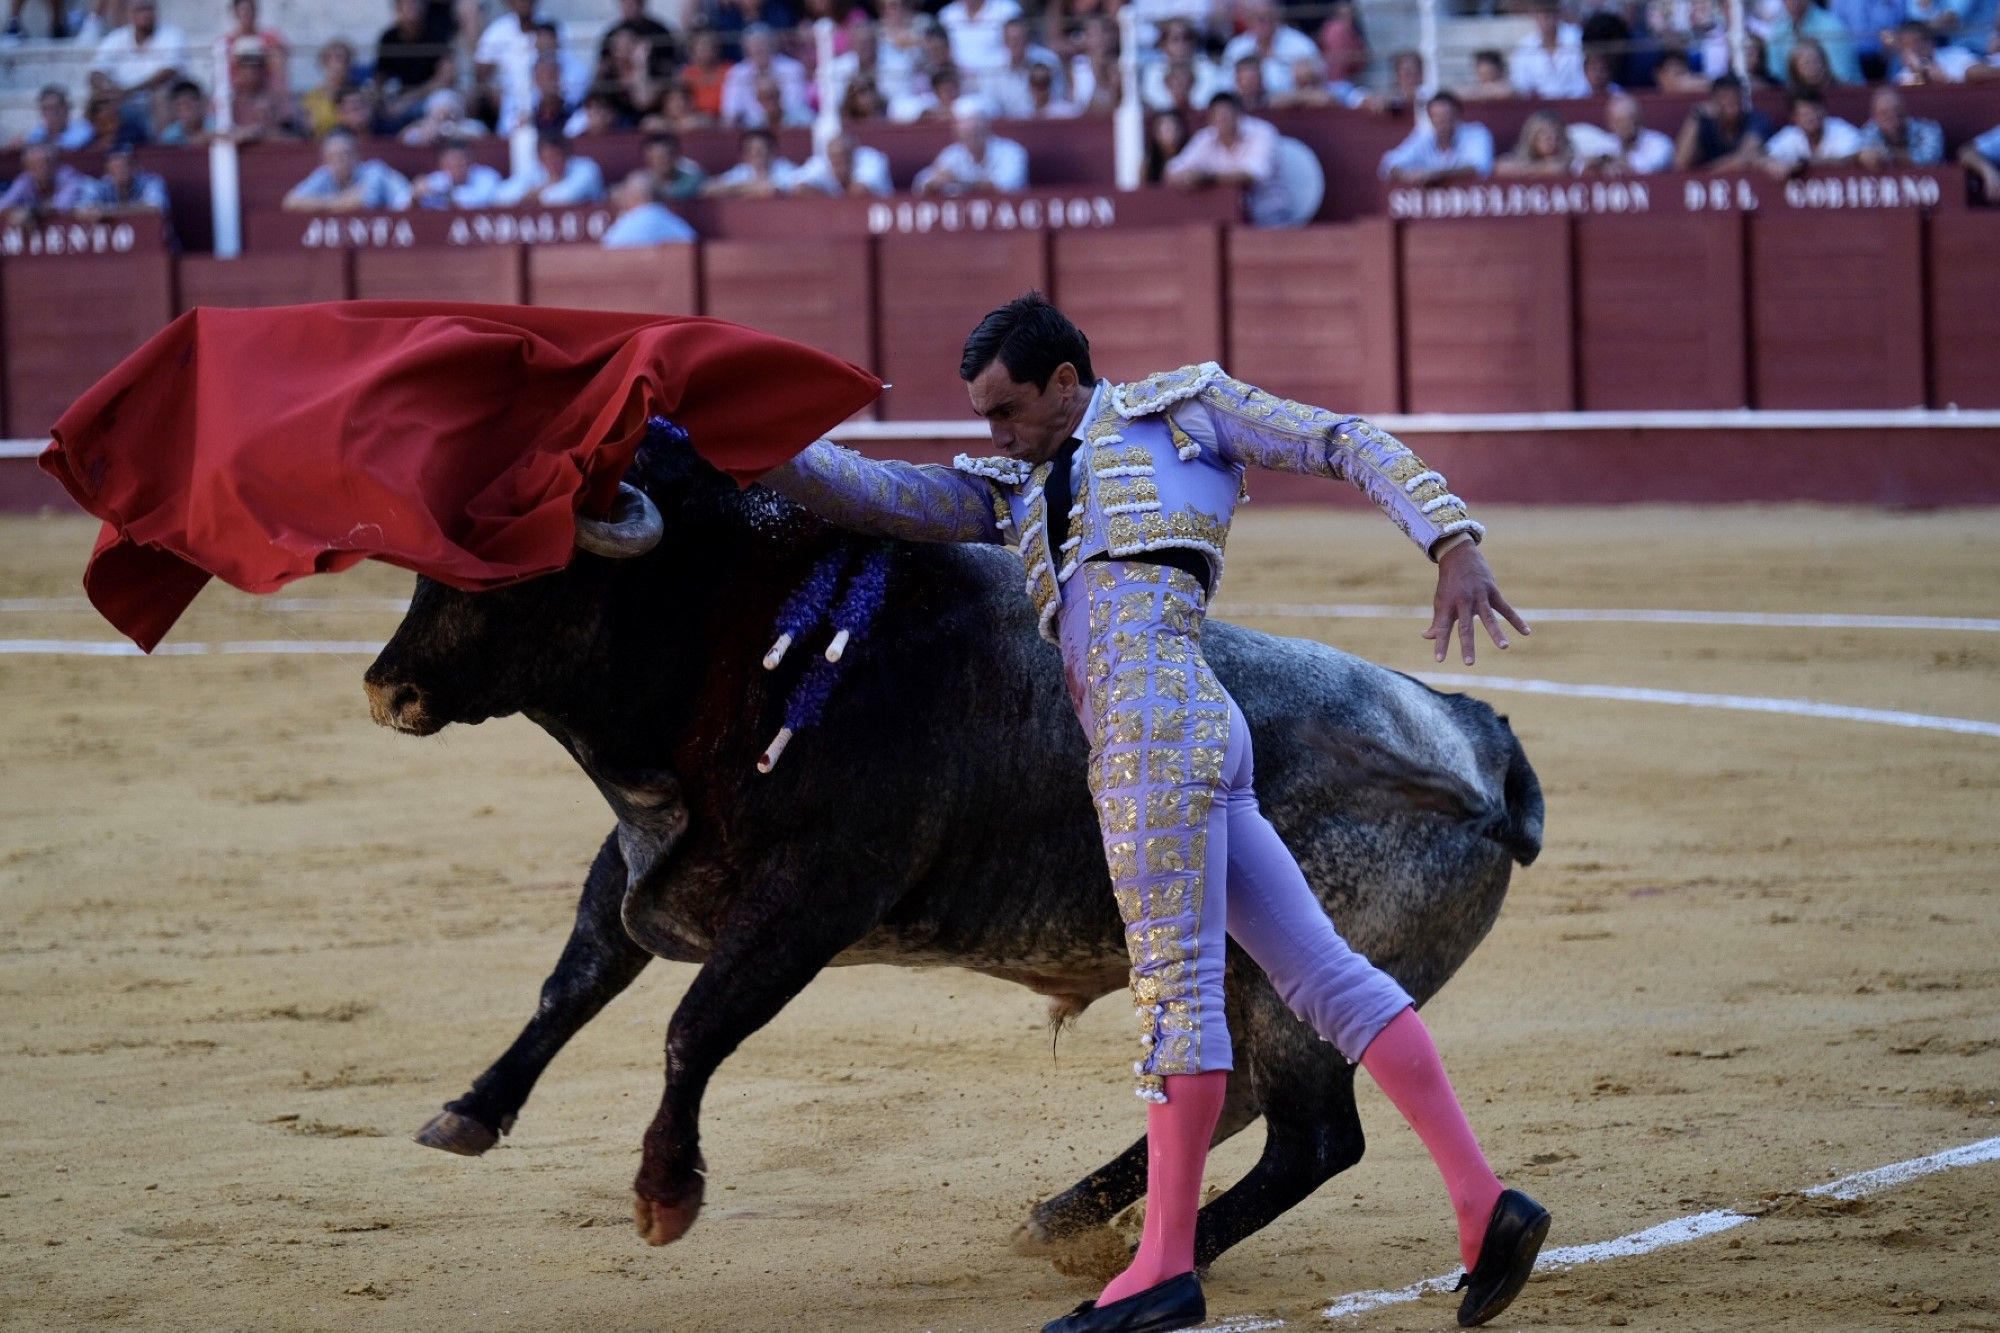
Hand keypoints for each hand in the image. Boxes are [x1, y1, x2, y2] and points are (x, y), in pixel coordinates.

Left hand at [1423, 542, 1528, 664]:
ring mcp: (1478, 596)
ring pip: (1488, 617)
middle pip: (1465, 626)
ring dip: (1496, 632)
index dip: (1440, 644)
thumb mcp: (1440, 601)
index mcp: (1447, 605)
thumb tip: (1427, 637)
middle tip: (1469, 663)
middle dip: (1467, 644)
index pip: (1442, 628)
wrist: (1458, 556)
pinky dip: (1516, 620)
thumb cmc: (1448, 584)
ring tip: (1503, 647)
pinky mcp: (1492, 591)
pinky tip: (1526, 632)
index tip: (1439, 660)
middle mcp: (1462, 601)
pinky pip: (1506, 608)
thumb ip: (1437, 621)